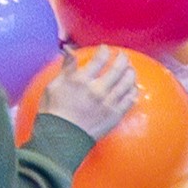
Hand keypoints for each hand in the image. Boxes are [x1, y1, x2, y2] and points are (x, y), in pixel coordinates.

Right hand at [31, 46, 148, 138]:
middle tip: (123, 56)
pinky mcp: (115, 115)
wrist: (61, 138)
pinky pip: (129, 101)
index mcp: (80, 80)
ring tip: (131, 70)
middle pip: (117, 69)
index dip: (104, 52)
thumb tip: (68, 50)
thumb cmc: (53, 112)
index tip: (106, 49)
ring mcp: (108, 103)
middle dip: (122, 59)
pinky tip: (133, 89)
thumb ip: (65, 67)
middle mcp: (97, 89)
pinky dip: (133, 92)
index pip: (99, 60)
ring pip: (126, 83)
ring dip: (130, 74)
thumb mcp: (54, 86)